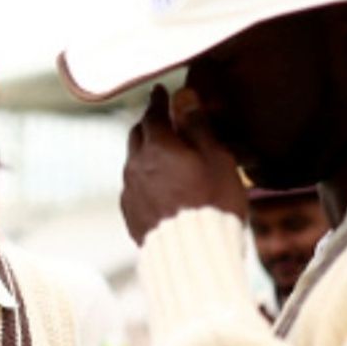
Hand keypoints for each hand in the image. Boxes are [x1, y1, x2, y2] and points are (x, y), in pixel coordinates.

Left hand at [120, 85, 245, 244]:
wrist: (192, 254)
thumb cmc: (213, 204)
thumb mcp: (216, 158)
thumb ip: (197, 126)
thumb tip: (183, 97)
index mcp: (157, 147)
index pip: (153, 114)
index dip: (158, 100)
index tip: (161, 91)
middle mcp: (136, 166)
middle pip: (137, 135)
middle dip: (148, 123)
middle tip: (159, 118)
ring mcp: (130, 191)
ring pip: (133, 162)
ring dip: (145, 152)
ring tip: (160, 152)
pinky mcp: (130, 214)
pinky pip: (133, 187)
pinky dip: (144, 177)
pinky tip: (156, 184)